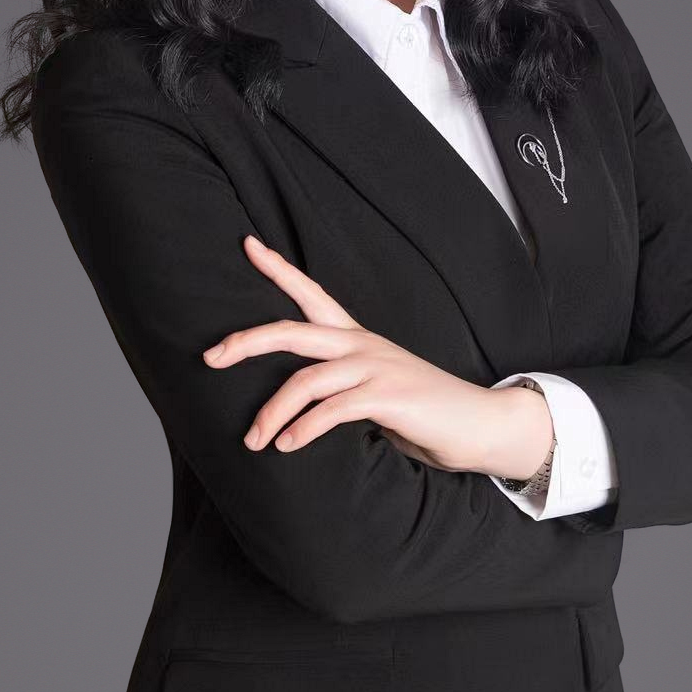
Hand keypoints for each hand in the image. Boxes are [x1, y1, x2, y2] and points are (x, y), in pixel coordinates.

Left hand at [200, 235, 536, 475]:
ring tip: (253, 439)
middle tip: (211, 356)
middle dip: (246, 341)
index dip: (279, 269)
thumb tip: (300, 407)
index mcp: (357, 339)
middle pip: (292, 330)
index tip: (248, 245)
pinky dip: (304, 429)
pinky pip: (333, 410)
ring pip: (306, 380)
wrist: (480, 425)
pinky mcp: (389, 396)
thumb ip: (341, 389)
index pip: (312, 294)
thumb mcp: (376, 391)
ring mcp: (376, 368)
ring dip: (272, 411)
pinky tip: (288, 446)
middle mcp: (362, 345)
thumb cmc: (424, 413)